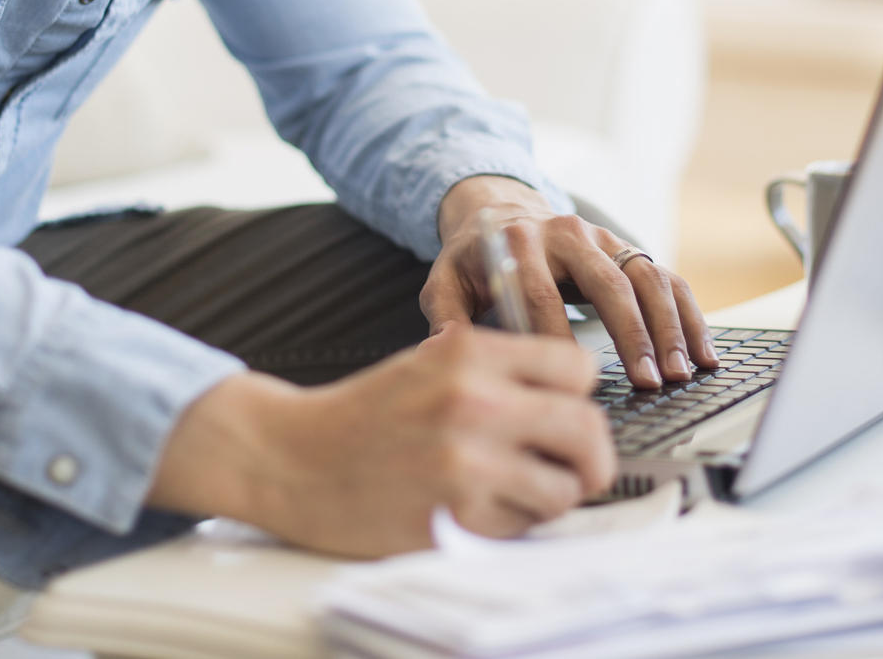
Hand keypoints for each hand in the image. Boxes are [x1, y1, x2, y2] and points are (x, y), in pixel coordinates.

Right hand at [146, 321, 614, 554]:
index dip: (580, 395)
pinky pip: (523, 527)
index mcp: (471, 354)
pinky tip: (481, 510)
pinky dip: (514, 525)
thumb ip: (497, 370)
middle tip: (580, 468)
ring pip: (565, 489)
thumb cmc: (362, 414)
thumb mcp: (428, 363)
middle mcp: (475, 402)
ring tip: (521, 492)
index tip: (569, 410)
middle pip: (588, 430)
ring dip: (553, 497)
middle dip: (592, 456)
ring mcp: (467, 463)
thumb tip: (569, 395)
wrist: (291, 458)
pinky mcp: (455, 517)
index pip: (578, 368)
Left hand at [422, 176, 717, 389]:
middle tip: (649, 382)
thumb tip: (448, 352)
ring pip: (646, 279)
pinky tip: (703, 353)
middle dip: (632, 335)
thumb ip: (445, 317)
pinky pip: (667, 278)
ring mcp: (603, 238)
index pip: (542, 293)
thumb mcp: (444, 280)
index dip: (559, 339)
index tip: (571, 382)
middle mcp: (567, 234)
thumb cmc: (474, 259)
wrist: (499, 210)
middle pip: (608, 283)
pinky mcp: (627, 248)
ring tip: (681, 373)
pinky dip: (689, 315)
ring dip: (668, 328)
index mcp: (520, 241)